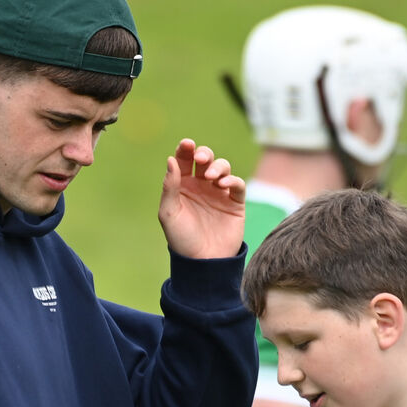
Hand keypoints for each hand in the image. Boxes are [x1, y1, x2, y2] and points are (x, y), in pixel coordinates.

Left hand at [158, 138, 245, 258]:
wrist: (203, 261)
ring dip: (218, 166)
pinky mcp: (235, 203)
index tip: (187, 145)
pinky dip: (232, 180)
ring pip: (222, 168)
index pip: (185, 160)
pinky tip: (222, 184)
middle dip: (204, 153)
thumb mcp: (169, 213)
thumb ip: (170, 186)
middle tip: (201, 157)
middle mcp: (201, 186)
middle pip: (206, 159)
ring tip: (211, 177)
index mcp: (183, 186)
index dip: (186, 149)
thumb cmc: (181, 239)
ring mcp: (219, 193)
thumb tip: (172, 160)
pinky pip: (237, 184)